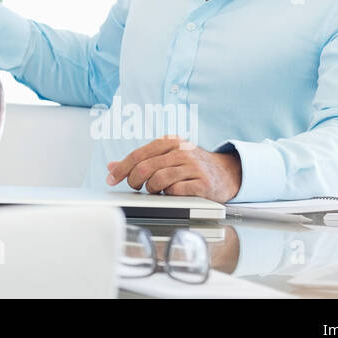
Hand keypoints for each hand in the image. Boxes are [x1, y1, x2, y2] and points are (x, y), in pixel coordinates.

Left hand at [105, 136, 241, 203]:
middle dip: (134, 180)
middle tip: (135, 187)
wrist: (226, 173)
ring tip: (155, 190)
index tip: (111, 179)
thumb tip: (111, 166)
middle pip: (145, 167)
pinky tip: (172, 193)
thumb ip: (141, 161)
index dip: (121, 168)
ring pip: (158, 179)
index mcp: (170, 141)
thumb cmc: (191, 166)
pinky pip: (176, 191)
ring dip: (151, 189)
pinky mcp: (203, 184)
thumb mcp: (166, 157)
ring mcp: (193, 166)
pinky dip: (169, 195)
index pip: (138, 154)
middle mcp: (182, 151)